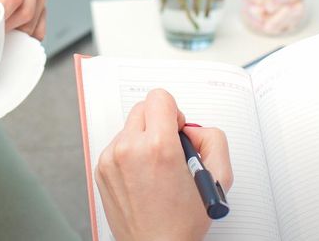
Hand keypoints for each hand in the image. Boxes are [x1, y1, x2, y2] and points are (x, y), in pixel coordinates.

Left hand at [96, 89, 232, 239]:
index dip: (174, 112)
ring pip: (129, 128)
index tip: (177, 130)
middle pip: (142, 108)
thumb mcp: (217, 178)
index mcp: (158, 147)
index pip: (159, 97)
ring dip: (143, 139)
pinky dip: (130, 155)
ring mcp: (110, 159)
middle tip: (169, 148)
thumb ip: (212, 139)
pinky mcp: (101, 170)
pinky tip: (142, 177)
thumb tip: (193, 128)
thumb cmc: (181, 221)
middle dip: (158, 123)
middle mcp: (129, 149)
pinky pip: (117, 146)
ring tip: (155, 169)